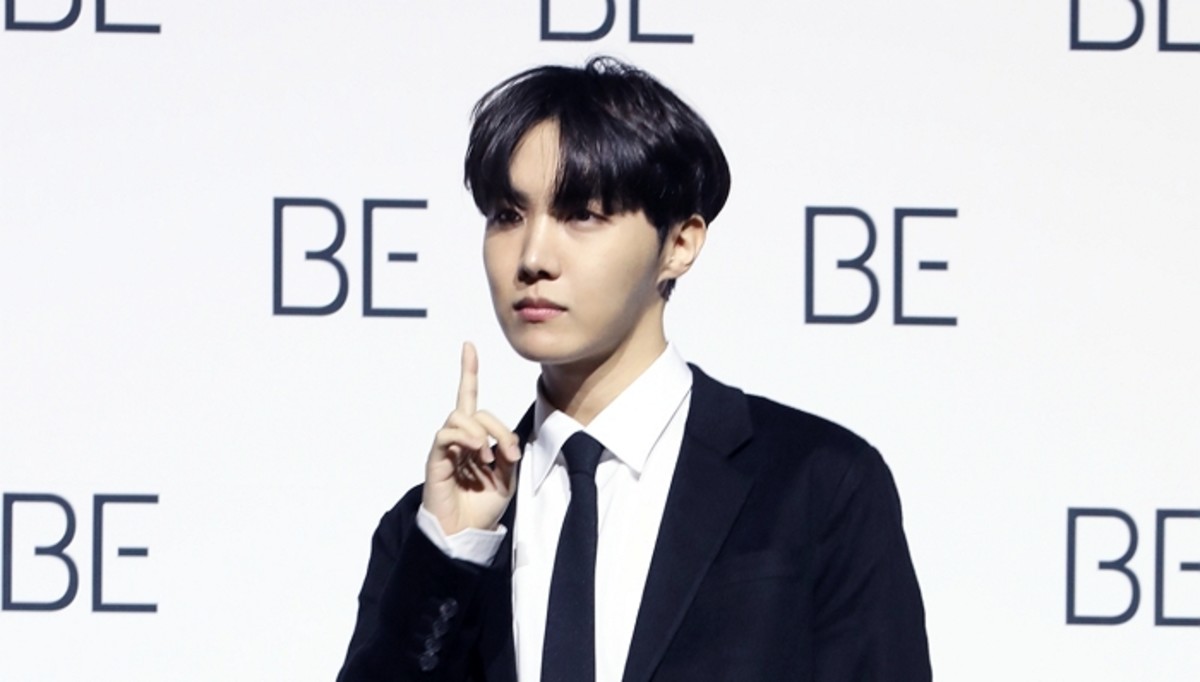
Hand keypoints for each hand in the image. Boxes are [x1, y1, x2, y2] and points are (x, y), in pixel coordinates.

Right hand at [421, 341, 521, 534]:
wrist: (465, 532)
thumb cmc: (483, 505)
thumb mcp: (507, 477)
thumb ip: (507, 452)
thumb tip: (507, 439)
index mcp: (475, 438)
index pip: (470, 399)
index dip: (468, 372)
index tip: (468, 346)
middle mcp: (459, 438)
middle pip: (476, 409)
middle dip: (498, 427)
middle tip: (509, 452)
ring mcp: (446, 447)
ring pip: (461, 416)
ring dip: (482, 432)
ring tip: (489, 456)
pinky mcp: (436, 458)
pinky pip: (447, 433)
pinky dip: (466, 438)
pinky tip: (478, 454)